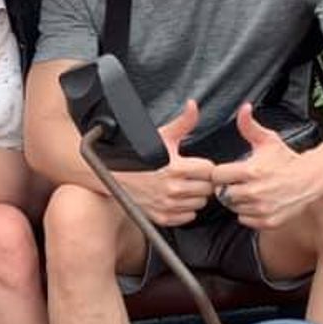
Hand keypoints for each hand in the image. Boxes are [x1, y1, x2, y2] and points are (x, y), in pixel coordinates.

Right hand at [112, 99, 214, 226]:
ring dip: (194, 196)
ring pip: (199, 204)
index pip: (209, 170)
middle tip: (191, 175)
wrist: (113, 176)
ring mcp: (167, 205)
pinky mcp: (162, 218)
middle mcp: (172, 189)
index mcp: (175, 168)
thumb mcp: (160, 136)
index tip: (197, 164)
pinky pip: (188, 216)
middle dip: (202, 181)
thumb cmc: (137, 156)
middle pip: (207, 189)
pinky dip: (185, 209)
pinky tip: (175, 198)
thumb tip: (193, 105)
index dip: (204, 166)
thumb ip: (182, 123)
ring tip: (182, 185)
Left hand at [213, 103, 322, 228]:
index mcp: (251, 171)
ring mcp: (261, 209)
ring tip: (249, 191)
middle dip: (227, 187)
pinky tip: (257, 202)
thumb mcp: (268, 140)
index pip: (217, 176)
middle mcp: (254, 192)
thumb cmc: (287, 159)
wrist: (312, 179)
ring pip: (233, 208)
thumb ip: (249, 126)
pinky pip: (244, 220)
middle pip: (222, 194)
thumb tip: (243, 108)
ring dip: (237, 201)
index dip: (220, 173)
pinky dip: (248, 213)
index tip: (228, 171)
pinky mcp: (268, 221)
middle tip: (238, 182)